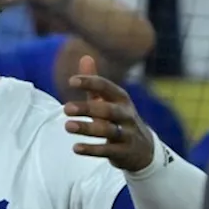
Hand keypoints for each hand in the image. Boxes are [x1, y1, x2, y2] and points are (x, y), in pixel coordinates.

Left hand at [63, 54, 154, 172]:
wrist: (143, 150)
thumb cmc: (119, 120)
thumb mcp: (109, 101)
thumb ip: (94, 84)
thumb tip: (85, 57)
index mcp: (121, 99)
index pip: (106, 87)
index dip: (90, 82)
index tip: (71, 81)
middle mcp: (126, 114)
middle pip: (107, 109)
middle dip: (87, 108)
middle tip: (65, 108)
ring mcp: (126, 133)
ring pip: (107, 130)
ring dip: (87, 128)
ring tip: (67, 126)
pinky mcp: (123, 151)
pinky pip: (108, 150)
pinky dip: (92, 149)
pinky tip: (75, 148)